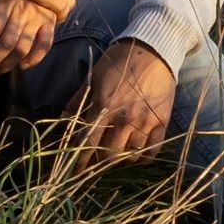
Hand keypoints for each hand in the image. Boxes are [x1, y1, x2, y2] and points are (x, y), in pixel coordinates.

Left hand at [79, 39, 173, 165]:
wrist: (152, 51)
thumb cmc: (118, 63)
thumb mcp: (92, 78)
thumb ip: (77, 102)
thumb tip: (61, 122)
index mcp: (103, 107)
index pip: (87, 142)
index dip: (80, 161)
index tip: (74, 172)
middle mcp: (123, 119)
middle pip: (109, 155)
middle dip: (100, 162)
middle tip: (97, 161)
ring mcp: (144, 122)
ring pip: (130, 155)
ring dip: (121, 158)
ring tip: (117, 153)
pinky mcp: (161, 123)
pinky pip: (151, 151)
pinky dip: (142, 157)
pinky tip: (136, 154)